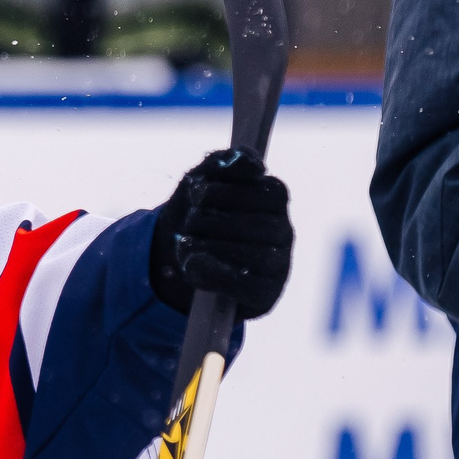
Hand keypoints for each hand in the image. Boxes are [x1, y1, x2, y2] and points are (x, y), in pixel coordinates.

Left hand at [152, 148, 293, 318]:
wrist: (175, 259)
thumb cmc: (195, 214)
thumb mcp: (200, 181)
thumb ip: (222, 162)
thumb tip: (253, 164)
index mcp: (274, 200)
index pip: (269, 192)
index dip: (227, 191)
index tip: (195, 192)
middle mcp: (283, 232)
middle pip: (261, 225)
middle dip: (214, 221)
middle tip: (187, 221)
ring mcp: (278, 266)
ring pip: (257, 256)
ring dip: (212, 248)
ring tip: (184, 244)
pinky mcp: (264, 296)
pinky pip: (249, 287)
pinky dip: (217, 274)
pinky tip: (193, 264)